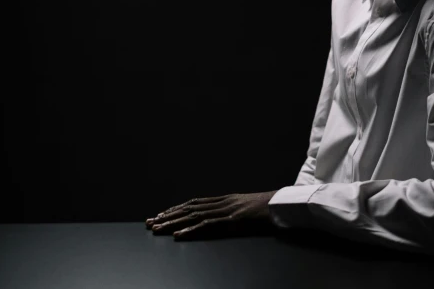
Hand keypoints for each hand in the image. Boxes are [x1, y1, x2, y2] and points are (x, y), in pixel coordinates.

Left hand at [145, 189, 280, 239]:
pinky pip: (208, 225)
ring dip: (173, 222)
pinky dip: (191, 229)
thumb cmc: (269, 208)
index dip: (176, 208)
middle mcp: (222, 202)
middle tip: (150, 222)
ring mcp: (226, 209)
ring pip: (193, 215)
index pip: (194, 203)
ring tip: (158, 228)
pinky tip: (179, 234)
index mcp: (225, 199)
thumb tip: (225, 217)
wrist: (284, 203)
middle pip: (189, 208)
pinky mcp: (232, 219)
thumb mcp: (248, 208)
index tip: (161, 214)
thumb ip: (235, 211)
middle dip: (168, 215)